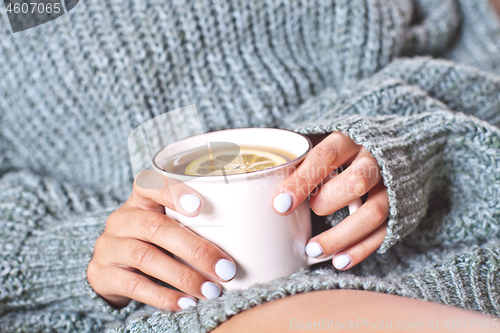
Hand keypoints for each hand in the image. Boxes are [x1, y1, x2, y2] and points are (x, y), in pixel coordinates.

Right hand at [87, 170, 236, 310]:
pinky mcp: (102, 274)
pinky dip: (163, 296)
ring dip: (183, 276)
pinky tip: (185, 303)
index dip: (173, 192)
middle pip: (156, 227)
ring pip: (146, 257)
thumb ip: (194, 226)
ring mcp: (109, 246)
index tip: (200, 206)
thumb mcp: (168, 226)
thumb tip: (245, 241)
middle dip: (195, 249)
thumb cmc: (153, 242)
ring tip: (210, 290)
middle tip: (225, 269)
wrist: (111, 269)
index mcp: (140, 201)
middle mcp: (122, 219)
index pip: (150, 184)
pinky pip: (134, 285)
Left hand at [272, 132, 388, 269]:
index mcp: (348, 139)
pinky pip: (384, 231)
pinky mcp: (399, 207)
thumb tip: (247, 167)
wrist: (390, 144)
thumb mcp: (319, 141)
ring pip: (373, 212)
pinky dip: (362, 249)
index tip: (280, 205)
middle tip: (306, 216)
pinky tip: (338, 261)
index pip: (326, 156)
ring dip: (342, 236)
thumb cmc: (340, 149)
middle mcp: (373, 159)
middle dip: (326, 204)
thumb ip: (293, 154)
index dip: (303, 181)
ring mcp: (389, 185)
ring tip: (313, 251)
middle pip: (356, 182)